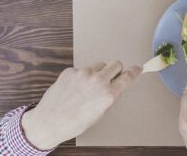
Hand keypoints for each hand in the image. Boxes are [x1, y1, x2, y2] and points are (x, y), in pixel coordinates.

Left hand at [21, 61, 140, 149]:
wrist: (48, 123)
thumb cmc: (73, 123)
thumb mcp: (99, 114)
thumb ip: (110, 97)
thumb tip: (116, 86)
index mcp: (108, 94)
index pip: (128, 76)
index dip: (135, 71)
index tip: (138, 67)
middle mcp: (98, 81)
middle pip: (116, 64)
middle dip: (115, 70)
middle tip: (109, 78)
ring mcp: (83, 74)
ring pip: (99, 65)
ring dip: (97, 72)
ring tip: (87, 87)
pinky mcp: (70, 71)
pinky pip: (82, 69)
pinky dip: (81, 76)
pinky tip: (73, 88)